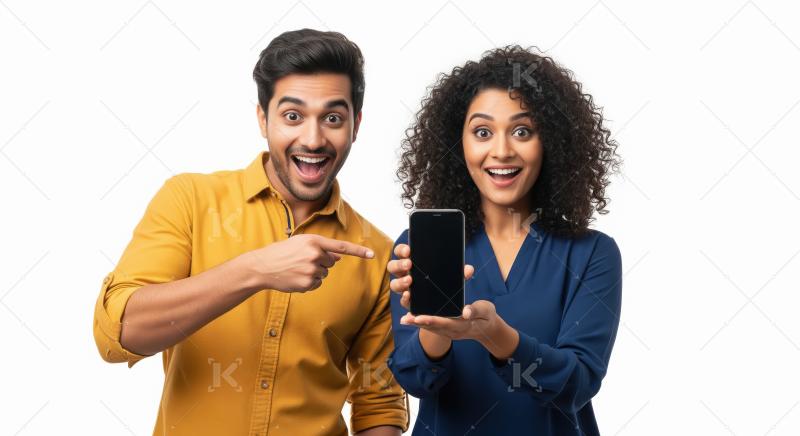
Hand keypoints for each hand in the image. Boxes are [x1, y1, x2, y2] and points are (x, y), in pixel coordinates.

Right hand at [242, 234, 373, 292]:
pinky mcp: (307, 283)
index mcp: (314, 241)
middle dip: (321, 262)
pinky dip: (308, 282)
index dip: (358, 251)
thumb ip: (321, 248)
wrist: (262, 266)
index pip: (341, 247)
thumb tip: (338, 257)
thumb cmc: (282, 252)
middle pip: (331, 262)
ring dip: (314, 272)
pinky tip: (296, 277)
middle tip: (302, 260)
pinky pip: (317, 284)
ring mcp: (311, 270)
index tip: (372, 255)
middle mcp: (315, 255)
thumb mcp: (301, 243)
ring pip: (324, 274)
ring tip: (296, 269)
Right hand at [387, 243, 473, 309]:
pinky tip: (409, 296)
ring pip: (394, 284)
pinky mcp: (408, 302)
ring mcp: (404, 288)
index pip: (401, 252)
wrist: (444, 303)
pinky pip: (402, 300)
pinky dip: (404, 298)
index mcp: (411, 261)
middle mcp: (404, 274)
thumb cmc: (443, 281)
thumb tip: (468, 269)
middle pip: (393, 266)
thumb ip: (459, 272)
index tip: (409, 250)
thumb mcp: (451, 275)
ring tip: (410, 281)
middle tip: (409, 264)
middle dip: (399, 264)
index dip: (402, 250)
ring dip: (400, 282)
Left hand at [402, 300, 519, 359]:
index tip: (419, 317)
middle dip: (419, 323)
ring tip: (404, 319)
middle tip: (405, 319)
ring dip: (417, 324)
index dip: (431, 320)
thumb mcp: (486, 310)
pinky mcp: (446, 329)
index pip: (444, 323)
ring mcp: (449, 332)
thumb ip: (475, 310)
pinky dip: (421, 323)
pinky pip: (432, 327)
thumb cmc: (487, 316)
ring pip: (431, 328)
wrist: (488, 329)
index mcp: (463, 325)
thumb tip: (465, 312)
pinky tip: (410, 319)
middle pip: (433, 327)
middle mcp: (453, 330)